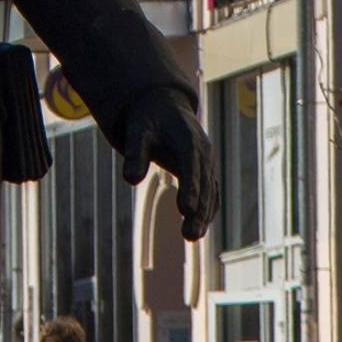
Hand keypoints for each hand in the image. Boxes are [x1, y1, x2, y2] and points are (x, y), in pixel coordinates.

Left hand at [118, 92, 218, 240]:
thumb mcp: (137, 132)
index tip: (186, 210)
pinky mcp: (204, 170)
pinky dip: (207, 208)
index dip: (191, 188)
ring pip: (210, 191)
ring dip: (203, 214)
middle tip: (190, 234)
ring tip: (192, 236)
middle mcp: (203, 152)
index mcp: (188, 139)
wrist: (162, 106)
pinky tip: (200, 226)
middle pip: (204, 184)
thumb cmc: (147, 120)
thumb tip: (130, 179)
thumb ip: (135, 154)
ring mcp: (207, 162)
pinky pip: (211, 191)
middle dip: (198, 209)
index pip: (192, 166)